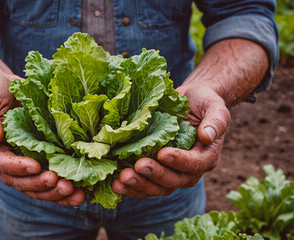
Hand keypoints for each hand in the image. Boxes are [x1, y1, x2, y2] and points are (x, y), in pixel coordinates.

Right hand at [0, 73, 84, 205]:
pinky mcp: (39, 162)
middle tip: (61, 183)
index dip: (19, 168)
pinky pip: (48, 182)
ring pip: (37, 188)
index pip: (3, 164)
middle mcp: (5, 162)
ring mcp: (23, 164)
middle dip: (42, 185)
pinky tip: (80, 194)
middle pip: (22, 182)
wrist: (4, 89)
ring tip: (75, 193)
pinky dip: (62, 191)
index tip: (36, 166)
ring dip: (55, 194)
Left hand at [112, 84, 229, 197]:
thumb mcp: (214, 106)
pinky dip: (130, 188)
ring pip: (157, 187)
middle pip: (173, 181)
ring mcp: (170, 172)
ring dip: (139, 185)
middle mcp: (189, 170)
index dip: (179, 161)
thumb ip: (216, 121)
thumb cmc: (203, 102)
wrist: (188, 102)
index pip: (194, 164)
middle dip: (155, 175)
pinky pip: (144, 184)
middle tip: (137, 166)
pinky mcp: (155, 170)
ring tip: (122, 180)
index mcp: (206, 156)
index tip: (162, 153)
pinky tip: (115, 185)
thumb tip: (207, 137)